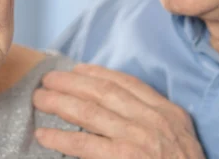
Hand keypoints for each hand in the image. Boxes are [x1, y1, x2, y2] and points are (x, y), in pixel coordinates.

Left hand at [33, 64, 204, 158]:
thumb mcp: (178, 136)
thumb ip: (153, 118)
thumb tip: (116, 106)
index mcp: (168, 112)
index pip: (127, 83)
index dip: (98, 73)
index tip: (77, 68)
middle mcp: (154, 120)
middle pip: (104, 92)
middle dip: (72, 82)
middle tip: (49, 79)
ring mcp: (140, 140)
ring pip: (91, 113)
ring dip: (61, 103)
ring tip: (40, 99)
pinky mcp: (127, 158)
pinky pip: (86, 146)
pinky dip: (62, 139)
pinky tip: (44, 136)